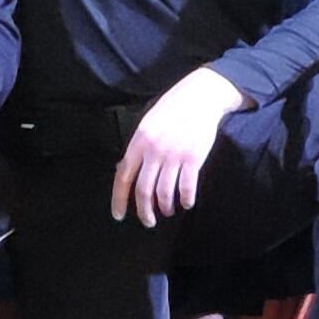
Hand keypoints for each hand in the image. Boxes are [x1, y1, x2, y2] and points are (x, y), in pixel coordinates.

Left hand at [111, 68, 248, 226]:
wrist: (199, 97)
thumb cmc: (172, 110)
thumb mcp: (147, 124)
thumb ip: (138, 148)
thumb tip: (126, 171)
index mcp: (139, 141)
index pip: (123, 176)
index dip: (119, 199)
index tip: (119, 215)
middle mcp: (154, 150)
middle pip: (143, 189)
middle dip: (144, 211)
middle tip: (148, 221)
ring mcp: (174, 155)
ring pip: (164, 192)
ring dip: (165, 207)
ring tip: (167, 211)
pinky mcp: (193, 158)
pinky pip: (187, 187)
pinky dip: (186, 199)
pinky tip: (187, 203)